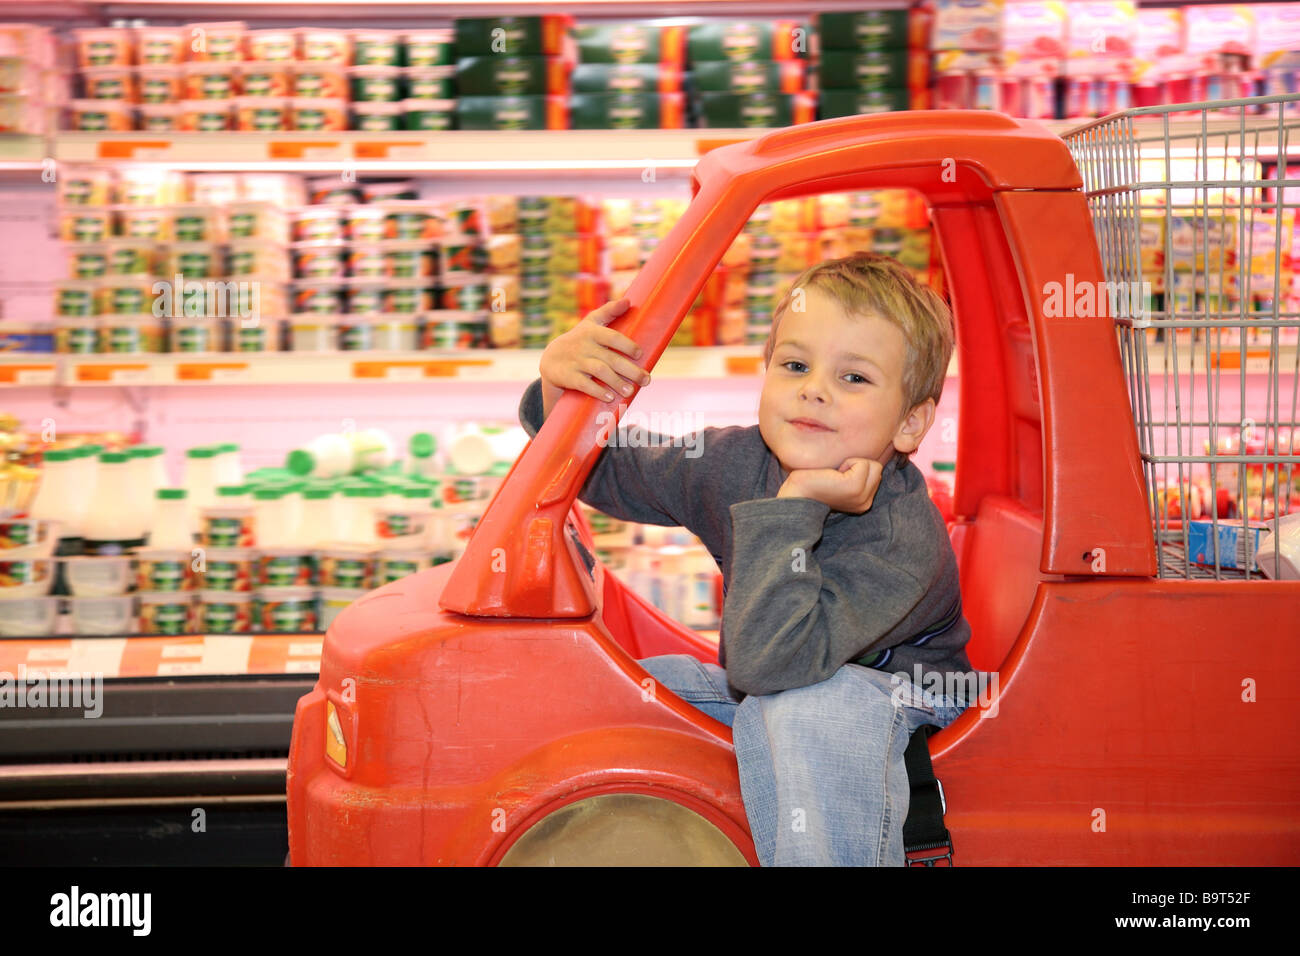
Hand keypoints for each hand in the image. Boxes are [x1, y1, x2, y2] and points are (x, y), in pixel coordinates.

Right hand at [538, 298, 650, 413]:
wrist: (551, 359)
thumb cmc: (579, 339)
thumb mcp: (590, 323)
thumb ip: (609, 311)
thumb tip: (628, 301)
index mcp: (592, 332)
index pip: (612, 337)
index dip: (627, 345)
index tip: (640, 354)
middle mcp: (584, 346)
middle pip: (611, 358)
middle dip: (630, 370)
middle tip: (646, 380)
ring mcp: (576, 361)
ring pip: (599, 372)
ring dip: (616, 382)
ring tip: (630, 391)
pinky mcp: (569, 376)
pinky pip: (584, 384)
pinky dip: (597, 391)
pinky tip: (610, 397)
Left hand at [777, 458, 882, 513]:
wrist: (795, 496)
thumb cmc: (811, 483)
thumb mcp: (840, 478)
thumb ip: (855, 471)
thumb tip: (868, 445)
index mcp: (864, 502)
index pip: (875, 471)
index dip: (856, 466)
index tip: (837, 476)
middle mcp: (866, 502)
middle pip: (877, 467)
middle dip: (856, 464)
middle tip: (834, 475)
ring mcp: (862, 496)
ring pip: (873, 464)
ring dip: (852, 463)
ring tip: (834, 474)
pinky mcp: (855, 487)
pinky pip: (862, 462)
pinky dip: (847, 462)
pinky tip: (832, 474)